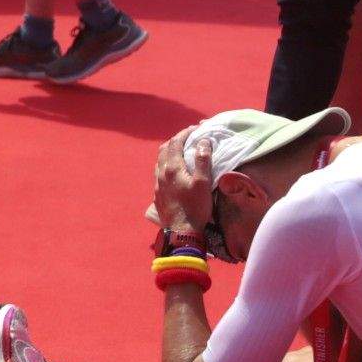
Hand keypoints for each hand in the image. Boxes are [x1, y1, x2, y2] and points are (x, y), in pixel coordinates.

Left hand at [147, 126, 213, 253]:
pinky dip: (166, 165)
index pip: (176, 142)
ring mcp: (157, 185)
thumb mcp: (203, 183)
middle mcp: (161, 174)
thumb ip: (202, 160)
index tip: (196, 129)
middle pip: (164, 149)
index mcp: (172, 168)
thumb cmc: (195, 208)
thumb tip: (203, 141)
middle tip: (188, 138)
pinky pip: (159, 173)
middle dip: (176, 140)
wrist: (181, 232)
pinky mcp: (158, 195)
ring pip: (159, 161)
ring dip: (169, 153)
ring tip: (181, 152)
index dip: (185, 133)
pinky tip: (173, 172)